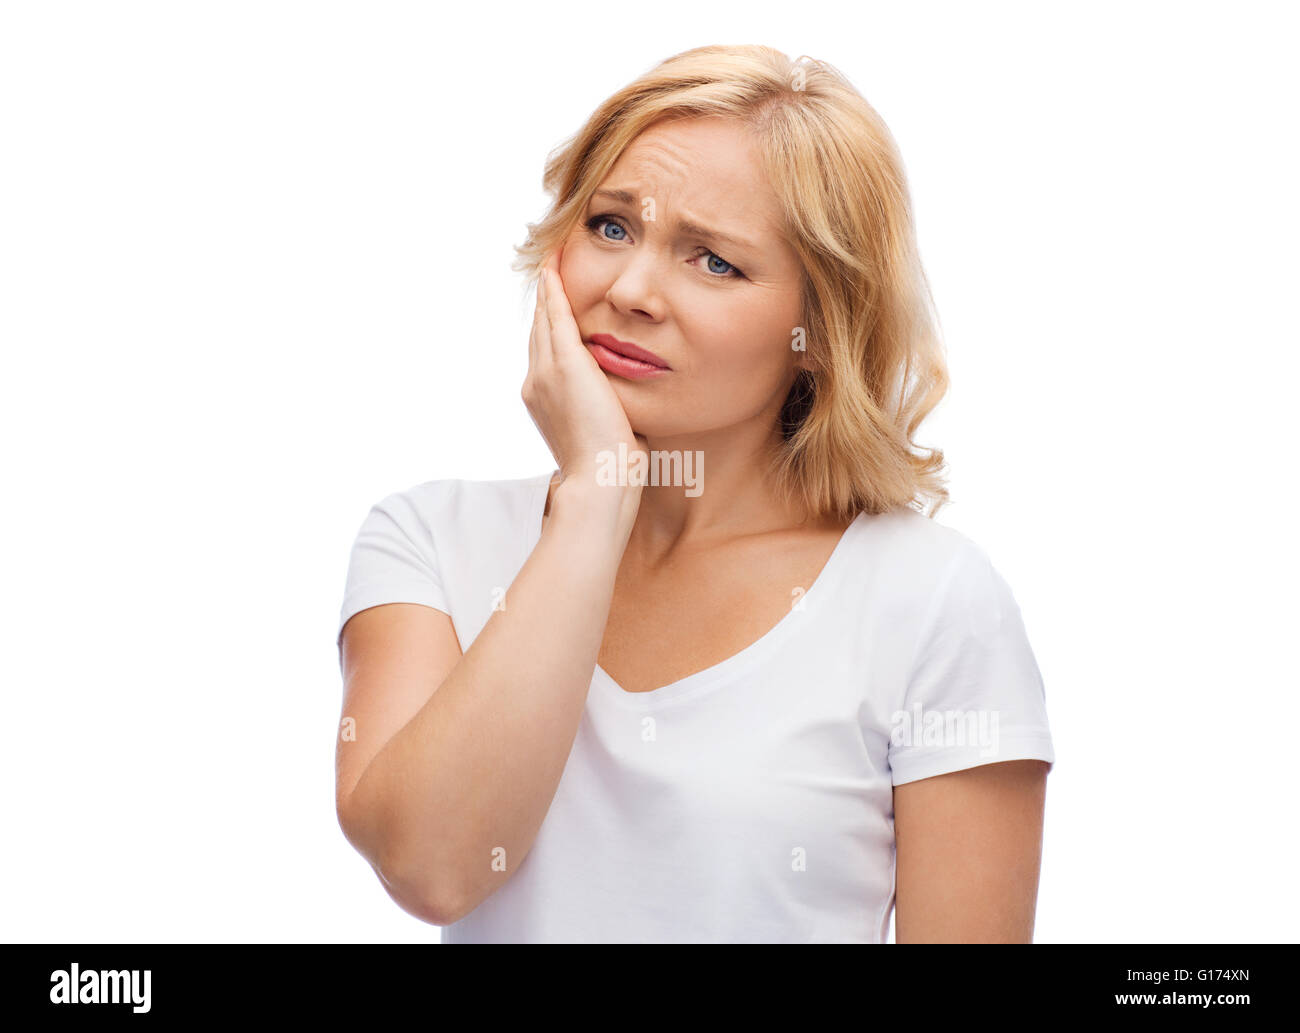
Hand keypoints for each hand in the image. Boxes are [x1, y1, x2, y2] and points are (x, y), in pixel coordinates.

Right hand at [522, 247, 647, 497]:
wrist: (600, 479)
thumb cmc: (609, 467)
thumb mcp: (604, 431)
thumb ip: (604, 409)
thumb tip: (620, 404)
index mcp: (543, 399)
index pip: (544, 352)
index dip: (546, 326)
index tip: (550, 306)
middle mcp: (536, 381)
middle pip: (538, 330)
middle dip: (542, 302)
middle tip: (546, 272)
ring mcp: (546, 372)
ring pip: (543, 319)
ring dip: (546, 289)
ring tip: (550, 262)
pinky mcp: (566, 363)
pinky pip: (555, 315)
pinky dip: (553, 290)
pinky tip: (554, 268)